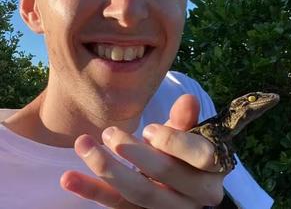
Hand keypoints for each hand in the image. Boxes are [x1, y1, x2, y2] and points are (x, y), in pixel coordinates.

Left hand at [60, 95, 224, 207]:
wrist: (179, 183)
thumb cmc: (185, 154)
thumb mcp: (188, 137)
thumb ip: (187, 121)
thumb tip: (188, 99)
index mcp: (213, 172)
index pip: (201, 157)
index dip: (174, 142)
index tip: (149, 129)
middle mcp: (196, 196)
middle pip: (165, 176)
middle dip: (136, 152)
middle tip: (110, 133)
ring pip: (138, 194)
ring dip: (107, 169)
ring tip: (83, 145)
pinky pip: (117, 205)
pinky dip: (92, 191)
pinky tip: (69, 178)